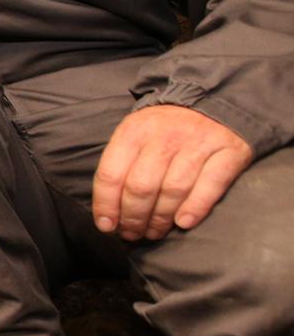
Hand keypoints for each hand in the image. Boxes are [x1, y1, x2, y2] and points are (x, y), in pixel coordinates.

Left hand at [92, 104, 251, 240]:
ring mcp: (197, 143)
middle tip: (134, 233)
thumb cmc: (164, 130)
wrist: (213, 102)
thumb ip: (120, 166)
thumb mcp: (135, 135)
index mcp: (133, 131)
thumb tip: (108, 212)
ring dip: (160, 219)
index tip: (107, 226)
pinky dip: (195, 207)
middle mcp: (164, 136)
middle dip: (134, 218)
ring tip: (155, 232)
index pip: (111, 174)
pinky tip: (183, 223)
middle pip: (141, 187)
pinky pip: (210, 185)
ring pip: (173, 189)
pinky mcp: (228, 151)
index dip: (107, 205)